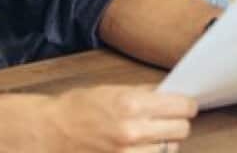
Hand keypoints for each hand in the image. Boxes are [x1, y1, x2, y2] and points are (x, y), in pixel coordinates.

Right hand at [40, 84, 195, 151]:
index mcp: (131, 104)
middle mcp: (132, 131)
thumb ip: (143, 93)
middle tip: (169, 120)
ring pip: (170, 150)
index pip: (182, 107)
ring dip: (165, 142)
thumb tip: (170, 93)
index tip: (186, 106)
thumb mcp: (111, 90)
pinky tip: (143, 148)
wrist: (49, 133)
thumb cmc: (76, 109)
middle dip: (178, 123)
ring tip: (151, 136)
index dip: (187, 106)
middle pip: (181, 130)